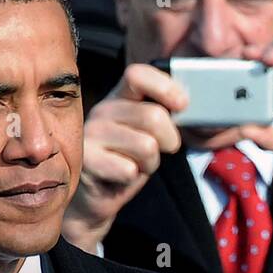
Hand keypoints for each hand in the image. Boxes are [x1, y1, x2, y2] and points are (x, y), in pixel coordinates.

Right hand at [61, 63, 187, 251]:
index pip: (138, 75)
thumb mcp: (148, 133)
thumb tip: (186, 106)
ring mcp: (91, 134)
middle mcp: (102, 110)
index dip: (165, 87)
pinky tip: (119, 177)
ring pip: (146, 146)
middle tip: (162, 150)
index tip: (183, 105)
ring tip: (135, 165)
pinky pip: (130, 170)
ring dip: (150, 163)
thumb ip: (161, 115)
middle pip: (153, 116)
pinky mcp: (87, 161)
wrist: (95, 197)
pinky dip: (133, 178)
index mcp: (119, 97)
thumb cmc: (127, 161)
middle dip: (169, 139)